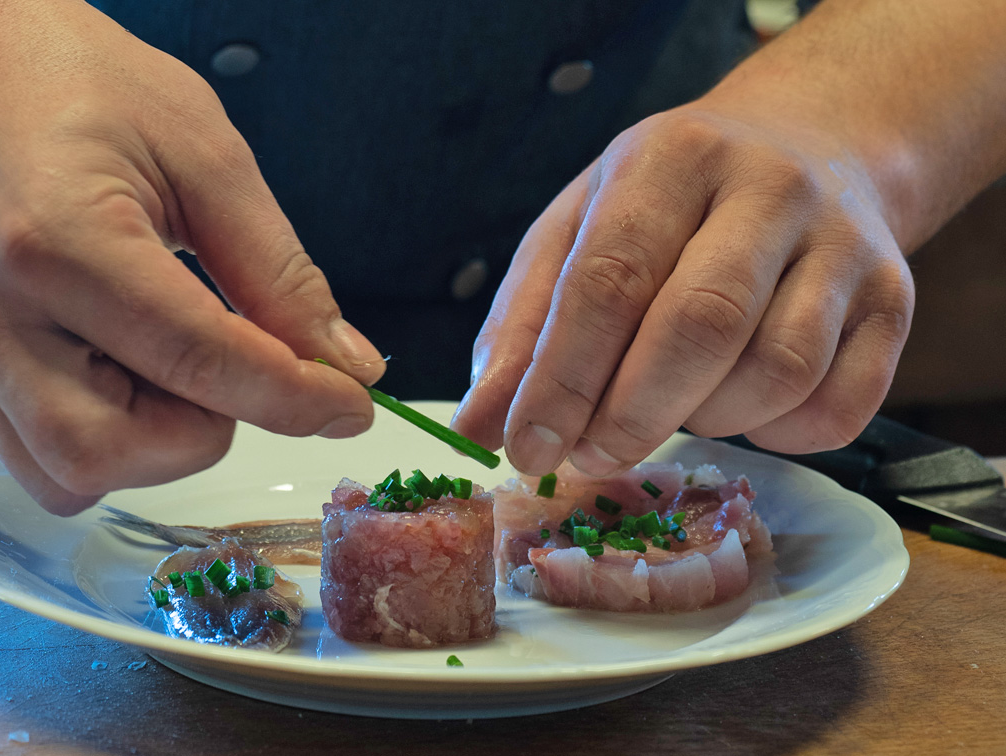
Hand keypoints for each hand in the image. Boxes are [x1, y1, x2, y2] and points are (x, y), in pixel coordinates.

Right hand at [0, 1, 383, 513]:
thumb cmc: (85, 86)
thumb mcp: (206, 155)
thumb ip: (279, 271)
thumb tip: (345, 364)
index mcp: (56, 240)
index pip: (197, 360)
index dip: (294, 396)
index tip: (351, 403)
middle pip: (109, 449)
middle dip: (207, 431)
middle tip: (241, 366)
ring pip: (68, 475)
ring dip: (157, 447)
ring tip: (181, 365)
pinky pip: (39, 459)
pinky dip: (111, 443)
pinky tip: (135, 375)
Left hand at [453, 103, 913, 475]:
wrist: (811, 147)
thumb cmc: (669, 205)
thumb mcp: (578, 231)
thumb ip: (523, 325)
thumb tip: (480, 427)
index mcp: (672, 160)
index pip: (612, 278)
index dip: (563, 378)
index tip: (525, 447)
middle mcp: (770, 190)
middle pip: (701, 326)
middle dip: (631, 415)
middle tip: (588, 456)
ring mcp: (845, 246)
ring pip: (777, 373)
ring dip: (706, 422)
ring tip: (668, 406)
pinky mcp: (895, 302)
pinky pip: (838, 408)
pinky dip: (777, 436)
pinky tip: (740, 408)